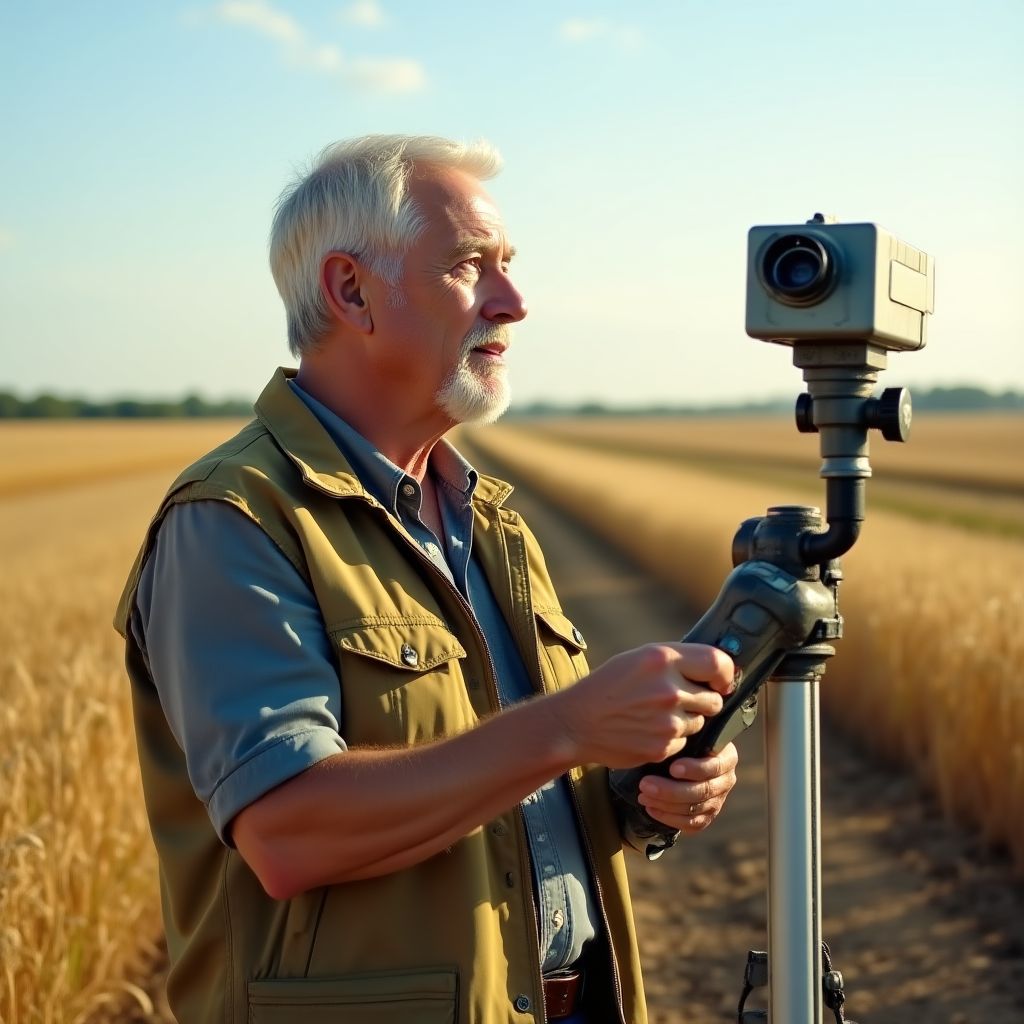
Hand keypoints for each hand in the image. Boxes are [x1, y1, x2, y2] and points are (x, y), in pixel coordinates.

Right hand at [549, 642, 733, 768]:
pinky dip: (672, 739)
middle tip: (680, 700)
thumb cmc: (608, 687)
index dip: (726, 674)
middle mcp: (668, 688)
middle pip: (714, 698)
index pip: (718, 662)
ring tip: (655, 715)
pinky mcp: (663, 746)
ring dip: (686, 720)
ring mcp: (667, 720)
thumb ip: (676, 660)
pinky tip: (648, 730)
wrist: (577, 722)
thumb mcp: (638, 659)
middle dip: (704, 701)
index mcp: (662, 659)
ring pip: (700, 722)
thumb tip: (716, 669)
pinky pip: (684, 742)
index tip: (723, 681)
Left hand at [636, 742, 738, 833]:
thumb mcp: (688, 736)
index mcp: (726, 757)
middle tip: (645, 785)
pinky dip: (669, 818)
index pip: (714, 766)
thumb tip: (671, 733)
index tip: (672, 768)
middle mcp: (726, 780)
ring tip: (643, 796)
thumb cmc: (684, 743)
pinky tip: (651, 808)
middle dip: (671, 790)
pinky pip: (691, 824)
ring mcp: (718, 801)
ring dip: (666, 804)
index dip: (694, 769)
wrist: (681, 761)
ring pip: (694, 809)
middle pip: (702, 791)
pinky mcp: (707, 816)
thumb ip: (684, 736)